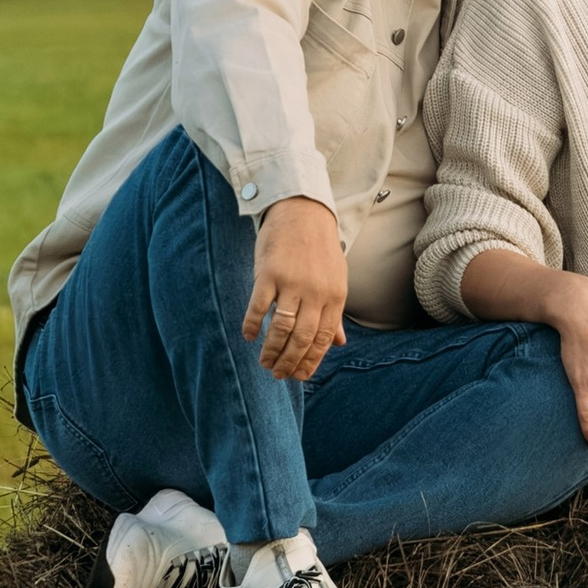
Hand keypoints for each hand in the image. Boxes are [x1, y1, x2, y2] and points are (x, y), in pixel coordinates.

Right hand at [243, 196, 347, 381]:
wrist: (302, 211)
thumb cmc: (319, 249)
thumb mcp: (335, 280)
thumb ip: (334, 313)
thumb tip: (339, 343)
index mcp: (335, 296)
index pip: (323, 339)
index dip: (310, 362)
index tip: (298, 376)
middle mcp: (316, 292)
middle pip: (302, 338)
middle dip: (289, 362)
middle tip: (277, 374)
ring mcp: (293, 283)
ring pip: (281, 328)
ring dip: (271, 350)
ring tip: (264, 362)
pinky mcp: (270, 273)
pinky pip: (259, 306)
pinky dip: (253, 325)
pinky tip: (249, 336)